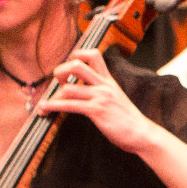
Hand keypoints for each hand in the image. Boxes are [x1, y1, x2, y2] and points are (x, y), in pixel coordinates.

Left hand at [34, 48, 161, 153]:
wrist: (142, 133)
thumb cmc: (128, 120)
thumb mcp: (117, 98)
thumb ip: (103, 91)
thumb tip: (86, 90)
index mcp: (109, 80)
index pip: (93, 55)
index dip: (77, 54)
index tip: (68, 63)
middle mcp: (104, 85)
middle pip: (77, 65)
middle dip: (61, 71)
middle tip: (57, 83)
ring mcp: (100, 97)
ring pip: (69, 87)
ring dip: (53, 95)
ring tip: (45, 104)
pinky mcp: (96, 111)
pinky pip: (69, 105)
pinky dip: (53, 106)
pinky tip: (44, 109)